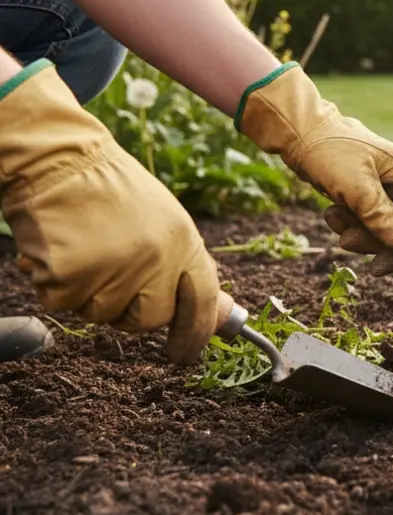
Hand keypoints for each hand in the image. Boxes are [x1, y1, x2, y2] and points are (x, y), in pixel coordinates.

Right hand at [0, 60, 219, 364]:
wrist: (59, 160)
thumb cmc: (110, 189)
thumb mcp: (165, 219)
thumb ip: (184, 265)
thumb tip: (213, 315)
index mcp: (184, 242)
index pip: (202, 300)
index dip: (196, 332)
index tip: (186, 353)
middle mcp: (155, 260)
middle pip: (149, 318)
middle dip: (130, 308)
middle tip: (111, 272)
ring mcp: (114, 270)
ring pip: (102, 314)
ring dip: (89, 293)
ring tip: (86, 247)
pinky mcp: (71, 277)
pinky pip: (64, 303)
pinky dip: (56, 284)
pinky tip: (61, 248)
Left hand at [236, 63, 392, 276]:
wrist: (299, 131)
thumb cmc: (329, 151)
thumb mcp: (355, 188)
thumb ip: (383, 219)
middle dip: (382, 244)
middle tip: (357, 252)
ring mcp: (384, 190)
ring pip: (384, 231)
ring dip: (360, 234)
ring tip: (336, 219)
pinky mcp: (366, 195)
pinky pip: (366, 223)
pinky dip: (349, 225)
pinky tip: (333, 212)